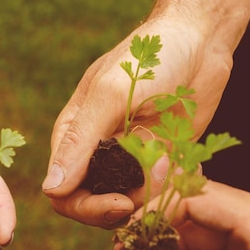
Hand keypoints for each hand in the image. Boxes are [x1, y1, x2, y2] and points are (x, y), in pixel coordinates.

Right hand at [42, 0, 249, 227]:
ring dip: (152, 194)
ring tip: (172, 163)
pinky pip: (157, 191)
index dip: (88, 208)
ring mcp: (128, 160)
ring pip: (129, 203)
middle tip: (152, 190)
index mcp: (74, 138)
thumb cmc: (149, 58)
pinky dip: (170, 186)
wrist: (198, 41)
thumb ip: (79, 142)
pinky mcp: (157, 162)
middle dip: (123, 206)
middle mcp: (96, 154)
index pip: (65, 193)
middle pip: (95, 205)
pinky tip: (181, 162)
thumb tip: (51, 188)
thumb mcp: (110, 95)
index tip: (122, 202)